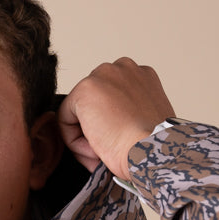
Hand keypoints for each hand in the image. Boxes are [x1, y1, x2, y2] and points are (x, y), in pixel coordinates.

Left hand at [58, 60, 174, 178]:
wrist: (152, 151)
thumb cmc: (153, 146)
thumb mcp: (146, 122)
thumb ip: (128, 113)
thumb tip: (106, 126)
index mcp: (141, 76)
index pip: (111, 98)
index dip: (111, 126)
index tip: (120, 142)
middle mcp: (123, 68)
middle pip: (93, 102)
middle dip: (96, 128)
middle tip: (109, 150)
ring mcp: (103, 75)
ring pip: (79, 111)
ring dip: (86, 135)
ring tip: (103, 152)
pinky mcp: (85, 90)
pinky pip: (65, 119)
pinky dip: (74, 140)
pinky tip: (94, 149)